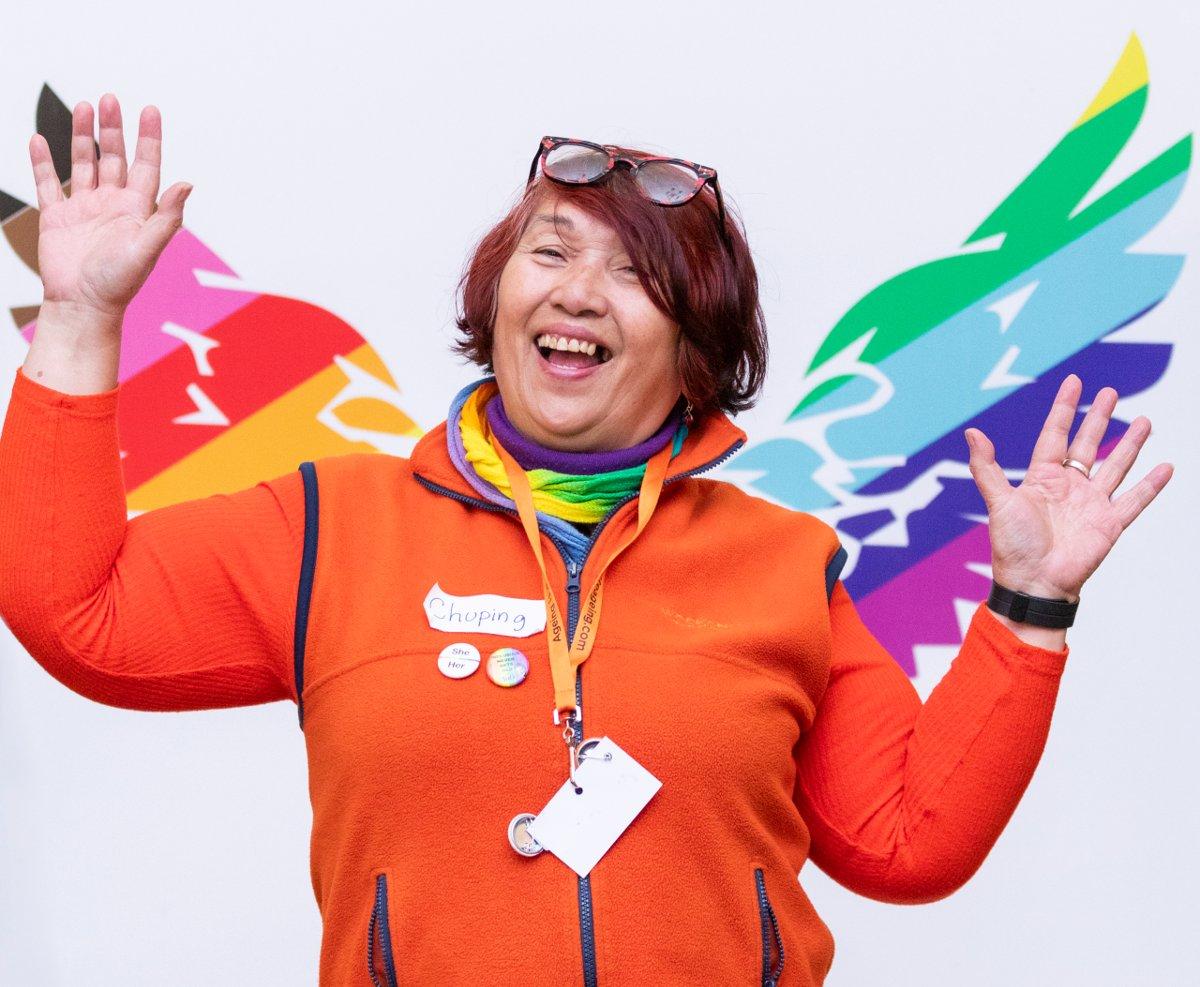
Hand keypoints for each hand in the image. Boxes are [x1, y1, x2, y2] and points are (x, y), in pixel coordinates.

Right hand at [28, 93, 190, 319]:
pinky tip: (40, 139)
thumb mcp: (147, 248)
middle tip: (110, 99)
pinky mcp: (57, 217)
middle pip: (114, 157)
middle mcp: (112, 204)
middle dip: (113, 129)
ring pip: (84, 163)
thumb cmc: (118, 284)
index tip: (149, 110)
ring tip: (85, 107)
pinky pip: (48, 183)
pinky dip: (42, 161)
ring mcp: (84, 208)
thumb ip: (166, 217)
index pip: (146, 165)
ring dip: (84, 136)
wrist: (82, 307)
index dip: (148, 138)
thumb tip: (187, 184)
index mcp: (137, 210)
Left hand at [964, 373, 1173, 602]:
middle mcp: (1069, 487)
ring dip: (1130, 444)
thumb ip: (987, 468)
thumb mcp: (998, 502)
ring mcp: (1091, 504)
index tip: (1074, 381)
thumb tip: (972, 433)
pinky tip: (1166, 466)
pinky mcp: (1110, 524)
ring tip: (1144, 420)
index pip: (1055, 434)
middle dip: (1099, 419)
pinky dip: (1151, 485)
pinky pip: (1135, 500)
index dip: (1065, 408)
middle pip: (1087, 444)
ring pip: (1116, 466)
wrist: (1034, 584)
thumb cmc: (1012, 546)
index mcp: (1042, 478)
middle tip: (1111, 392)